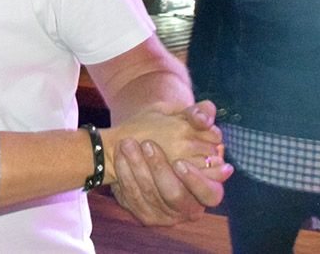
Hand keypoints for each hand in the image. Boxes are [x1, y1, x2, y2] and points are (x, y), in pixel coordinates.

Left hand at [109, 101, 232, 225]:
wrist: (141, 145)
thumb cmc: (170, 135)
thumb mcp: (184, 121)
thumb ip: (199, 115)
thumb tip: (204, 118)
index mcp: (208, 189)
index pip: (210, 193)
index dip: (196, 181)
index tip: (179, 162)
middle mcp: (189, 207)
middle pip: (176, 195)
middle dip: (160, 170)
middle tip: (148, 144)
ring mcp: (167, 215)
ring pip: (151, 195)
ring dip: (137, 167)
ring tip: (128, 143)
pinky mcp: (145, 215)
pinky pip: (132, 197)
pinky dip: (124, 173)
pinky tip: (120, 155)